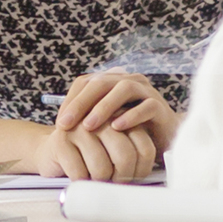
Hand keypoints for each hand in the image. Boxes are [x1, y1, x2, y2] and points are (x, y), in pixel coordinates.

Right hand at [34, 124, 161, 181]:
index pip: (144, 148)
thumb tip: (149, 177)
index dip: (141, 170)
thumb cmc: (88, 155)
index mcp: (121, 117)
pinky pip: (80, 174)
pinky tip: (78, 174)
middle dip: (122, 177)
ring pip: (102, 169)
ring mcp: (80, 129)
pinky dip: (81, 182)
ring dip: (99, 182)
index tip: (133, 176)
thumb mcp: (115, 149)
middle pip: (125, 156)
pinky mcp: (61, 142)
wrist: (51, 150)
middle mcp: (101, 119)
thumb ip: (133, 153)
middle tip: (115, 182)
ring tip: (94, 177)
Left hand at [52, 70, 181, 151]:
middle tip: (67, 123)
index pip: (86, 82)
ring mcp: (146, 91)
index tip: (59, 122)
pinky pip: (146, 106)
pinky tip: (117, 128)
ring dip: (104, 107)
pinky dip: (131, 116)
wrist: (163, 140)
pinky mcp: (160, 106)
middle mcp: (128, 81)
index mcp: (112, 82)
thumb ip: (86, 118)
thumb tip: (60, 124)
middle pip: (101, 82)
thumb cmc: (129, 132)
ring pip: (124, 89)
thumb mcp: (105, 123)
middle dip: (81, 103)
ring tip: (89, 125)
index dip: (71, 100)